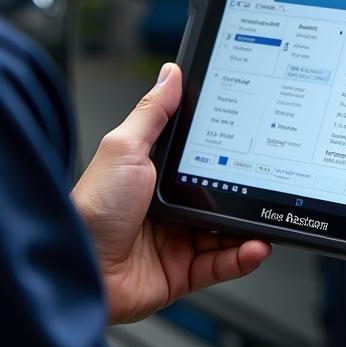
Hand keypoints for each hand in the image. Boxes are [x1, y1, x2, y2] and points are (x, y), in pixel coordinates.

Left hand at [72, 63, 270, 323]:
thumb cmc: (90, 210)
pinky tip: (255, 245)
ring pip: (226, 232)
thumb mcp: (125, 149)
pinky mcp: (181, 272)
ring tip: (266, 216)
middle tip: (265, 181)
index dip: (225, 152)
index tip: (250, 141)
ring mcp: (175, 241)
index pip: (200, 160)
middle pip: (219, 196)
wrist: (79, 271)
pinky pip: (221, 264)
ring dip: (249, 226)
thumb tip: (169, 74)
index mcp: (153, 175)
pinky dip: (242, 257)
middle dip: (244, 191)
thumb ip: (152, 113)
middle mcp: (166, 208)